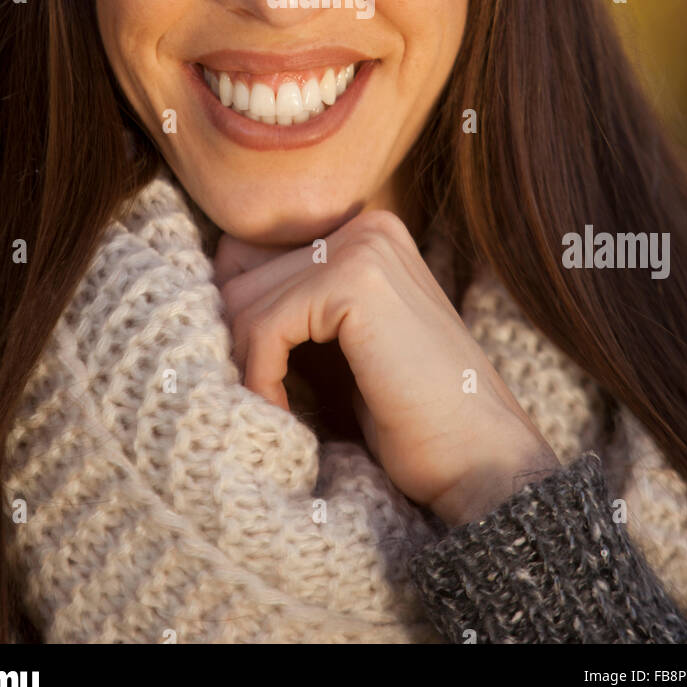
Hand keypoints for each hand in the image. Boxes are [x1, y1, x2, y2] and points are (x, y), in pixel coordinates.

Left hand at [212, 209, 559, 524]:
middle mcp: (366, 225)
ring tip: (276, 414)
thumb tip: (205, 293)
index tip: (254, 383)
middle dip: (236, 347)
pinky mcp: (355, 281)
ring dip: (247, 369)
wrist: (482, 462)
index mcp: (366, 232)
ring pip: (244, 301)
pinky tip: (284, 416)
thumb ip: (290, 312)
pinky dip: (260, 379)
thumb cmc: (410, 419)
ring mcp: (363, 245)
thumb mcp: (337, 351)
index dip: (237, 325)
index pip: (249, 256)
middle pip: (239, 275)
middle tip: (260, 403)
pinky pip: (264, 326)